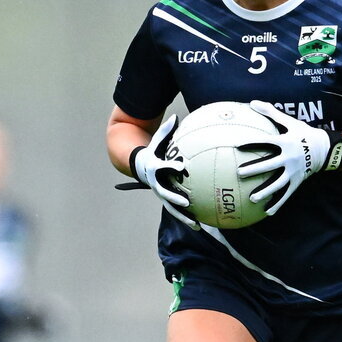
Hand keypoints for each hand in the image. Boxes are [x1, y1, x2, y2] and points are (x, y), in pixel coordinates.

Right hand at [115, 115, 199, 229]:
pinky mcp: (167, 200)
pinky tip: (201, 224)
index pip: (163, 168)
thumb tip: (176, 116)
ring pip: (172, 208)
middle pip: (166, 193)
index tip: (181, 167)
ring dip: (183, 217)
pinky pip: (178, 211)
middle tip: (186, 202)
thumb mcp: (156, 141)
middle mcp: (157, 184)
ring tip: (196, 225)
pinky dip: (188, 218)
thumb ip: (165, 130)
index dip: (171, 167)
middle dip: (175, 198)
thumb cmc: (153, 152)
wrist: (140, 167)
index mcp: (155, 169)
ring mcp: (162, 194)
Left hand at [240, 100, 341, 214]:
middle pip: (269, 164)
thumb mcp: (289, 121)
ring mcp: (293, 171)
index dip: (252, 143)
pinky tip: (267, 212)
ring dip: (265, 192)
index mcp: (285, 142)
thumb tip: (252, 102)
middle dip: (255, 169)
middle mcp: (289, 158)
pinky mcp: (297, 181)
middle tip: (239, 173)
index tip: (237, 146)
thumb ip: (271, 112)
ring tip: (252, 199)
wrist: (324, 148)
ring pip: (278, 183)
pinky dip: (278, 203)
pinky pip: (286, 194)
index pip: (266, 142)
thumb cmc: (303, 133)